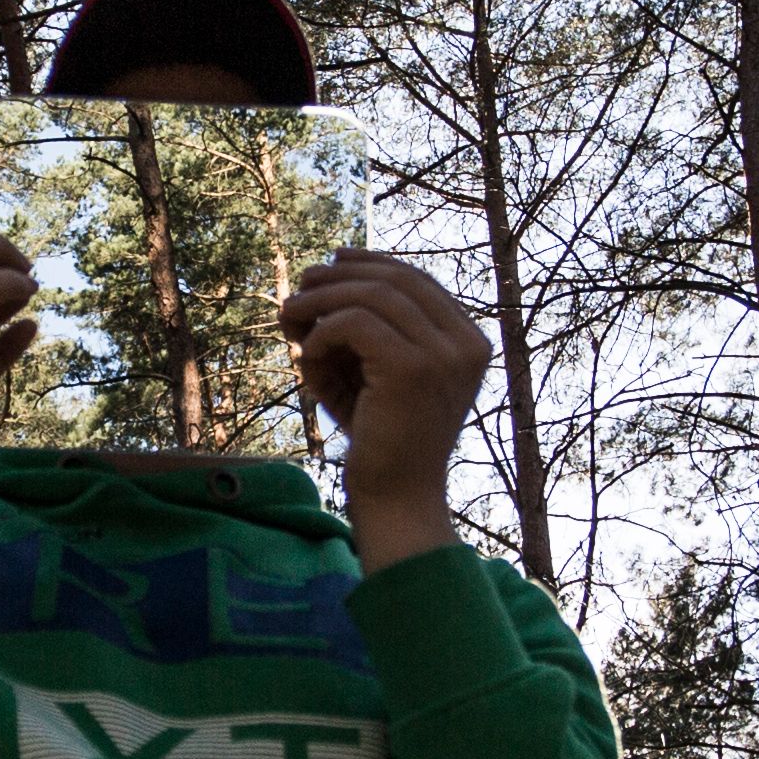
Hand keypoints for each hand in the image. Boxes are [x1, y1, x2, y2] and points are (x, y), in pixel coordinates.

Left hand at [278, 252, 488, 573]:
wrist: (395, 498)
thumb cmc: (379, 437)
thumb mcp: (374, 370)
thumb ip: (361, 327)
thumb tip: (317, 279)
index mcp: (469, 342)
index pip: (419, 281)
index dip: (373, 263)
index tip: (333, 261)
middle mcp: (467, 344)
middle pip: (396, 280)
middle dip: (342, 276)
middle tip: (301, 285)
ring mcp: (444, 355)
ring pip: (373, 296)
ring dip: (322, 300)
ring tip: (288, 315)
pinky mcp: (413, 369)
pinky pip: (355, 323)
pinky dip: (322, 331)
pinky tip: (307, 356)